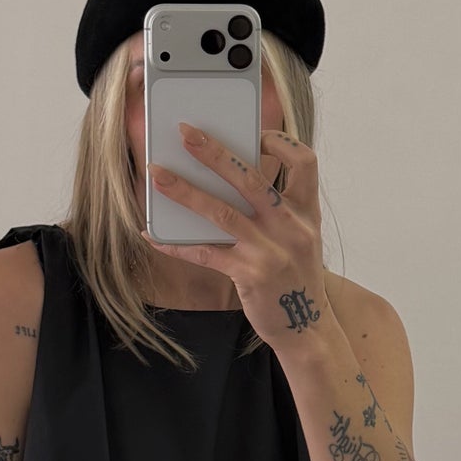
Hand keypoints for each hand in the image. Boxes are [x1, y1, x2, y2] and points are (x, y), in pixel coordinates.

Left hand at [143, 124, 334, 350]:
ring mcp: (270, 251)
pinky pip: (205, 253)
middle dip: (214, 152)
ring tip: (156, 175)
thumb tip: (227, 181)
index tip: (257, 136)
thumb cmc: (296, 278)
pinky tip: (153, 236)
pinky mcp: (249, 275)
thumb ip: (277, 210)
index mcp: (306, 212)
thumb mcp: (299, 238)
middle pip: (250, 179)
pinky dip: (176, 245)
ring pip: (220, 211)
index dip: (281, 142)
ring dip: (184, 191)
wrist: (306, 327)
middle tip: (185, 132)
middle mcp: (291, 227)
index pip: (304, 161)